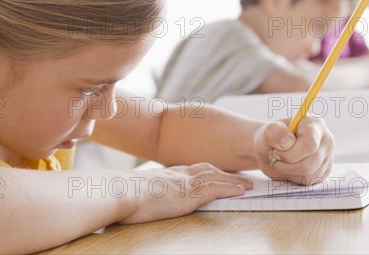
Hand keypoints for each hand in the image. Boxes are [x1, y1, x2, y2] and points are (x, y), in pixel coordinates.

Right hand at [120, 163, 252, 223]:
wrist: (120, 192)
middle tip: (239, 177)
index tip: (218, 173)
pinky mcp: (190, 195)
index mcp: (166, 174)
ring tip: (248, 185)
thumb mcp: (134, 190)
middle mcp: (179, 174)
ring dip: (235, 181)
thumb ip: (143, 192)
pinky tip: (242, 191)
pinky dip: (232, 189)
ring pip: (217, 178)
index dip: (208, 171)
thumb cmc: (121, 194)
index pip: (192, 169)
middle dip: (225, 173)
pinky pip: (217, 189)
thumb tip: (137, 199)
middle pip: (208, 169)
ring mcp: (185, 183)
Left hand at [253, 116, 334, 184]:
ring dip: (288, 172)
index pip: (310, 144)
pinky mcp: (324, 171)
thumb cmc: (272, 138)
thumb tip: (288, 142)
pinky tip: (288, 168)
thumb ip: (275, 132)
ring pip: (309, 175)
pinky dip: (294, 177)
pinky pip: (309, 181)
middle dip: (286, 165)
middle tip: (275, 158)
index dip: (290, 154)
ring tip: (280, 162)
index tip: (275, 152)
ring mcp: (328, 157)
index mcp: (314, 125)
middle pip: (309, 164)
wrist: (273, 148)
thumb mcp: (268, 131)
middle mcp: (326, 140)